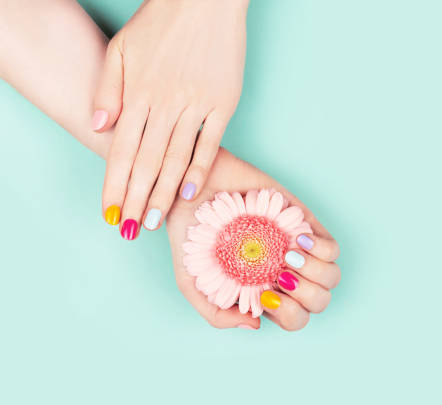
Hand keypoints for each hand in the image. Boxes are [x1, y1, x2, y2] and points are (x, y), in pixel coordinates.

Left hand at [93, 0, 247, 238]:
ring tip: (154, 220)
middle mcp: (165, 102)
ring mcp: (197, 104)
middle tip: (130, 229)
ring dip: (164, 193)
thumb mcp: (121, 47)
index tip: (109, 212)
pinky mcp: (224, 103)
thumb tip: (100, 126)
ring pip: (176, 158)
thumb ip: (108, 87)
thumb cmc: (161, 21)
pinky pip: (211, 143)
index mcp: (138, 91)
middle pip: (147, 161)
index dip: (114, 183)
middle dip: (136, 198)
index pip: (122, 149)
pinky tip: (191, 193)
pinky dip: (200, 169)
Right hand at [165, 149, 340, 329]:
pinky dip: (321, 250)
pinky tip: (298, 239)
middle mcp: (285, 276)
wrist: (193, 192)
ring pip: (331, 277)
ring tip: (288, 256)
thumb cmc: (191, 237)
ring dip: (315, 273)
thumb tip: (256, 325)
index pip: (294, 318)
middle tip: (280, 274)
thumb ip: (217, 314)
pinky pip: (333, 249)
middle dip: (305, 295)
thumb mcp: (191, 283)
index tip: (267, 294)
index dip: (288, 314)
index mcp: (263, 294)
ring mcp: (299, 252)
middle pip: (319, 301)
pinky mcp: (306, 225)